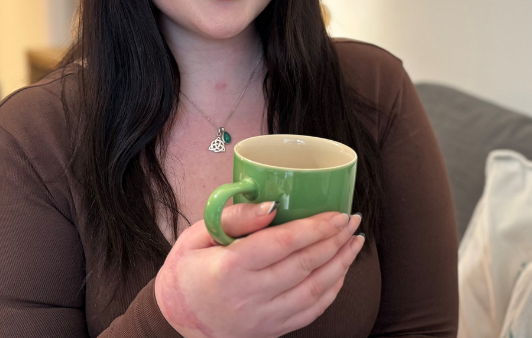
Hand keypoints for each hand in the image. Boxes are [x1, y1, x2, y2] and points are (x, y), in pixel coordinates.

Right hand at [155, 203, 364, 337]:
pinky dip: (331, 290)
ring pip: (314, 290)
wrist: (177, 320)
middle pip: (304, 265)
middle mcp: (249, 296)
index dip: (316, 227)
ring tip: (354, 242)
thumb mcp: (197, 236)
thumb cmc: (186, 271)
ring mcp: (263, 317)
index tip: (337, 213)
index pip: (283, 243)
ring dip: (341, 264)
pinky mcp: (271, 330)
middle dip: (335, 240)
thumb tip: (272, 205)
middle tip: (352, 220)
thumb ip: (234, 218)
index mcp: (229, 268)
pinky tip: (340, 270)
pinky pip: (311, 311)